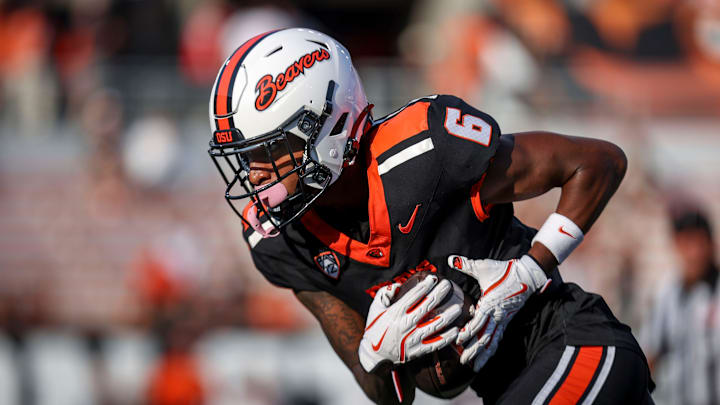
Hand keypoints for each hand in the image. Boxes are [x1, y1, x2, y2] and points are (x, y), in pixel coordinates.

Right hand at [358, 275, 460, 372]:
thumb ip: (384, 293)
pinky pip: (435, 344)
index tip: (434, 278)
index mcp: (394, 313)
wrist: (374, 355)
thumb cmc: (375, 328)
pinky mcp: (417, 351)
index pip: (412, 296)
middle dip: (439, 294)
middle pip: (426, 307)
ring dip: (448, 316)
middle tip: (448, 285)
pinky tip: (455, 330)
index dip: (424, 286)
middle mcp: (404, 325)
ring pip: (434, 326)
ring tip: (458, 307)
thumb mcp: (375, 308)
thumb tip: (398, 285)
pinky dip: (446, 337)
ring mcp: (411, 339)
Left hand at [447, 255, 547, 371]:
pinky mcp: (506, 321)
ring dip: (484, 355)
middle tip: (464, 361)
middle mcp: (497, 315)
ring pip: (493, 341)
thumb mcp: (483, 267)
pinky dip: (492, 349)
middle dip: (474, 350)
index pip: (478, 321)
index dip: (468, 332)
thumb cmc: (503, 271)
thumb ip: (466, 265)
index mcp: (490, 303)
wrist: (526, 276)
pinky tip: (487, 358)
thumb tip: (450, 259)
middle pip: (485, 337)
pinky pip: (499, 338)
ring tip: (475, 367)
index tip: (459, 340)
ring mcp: (503, 320)